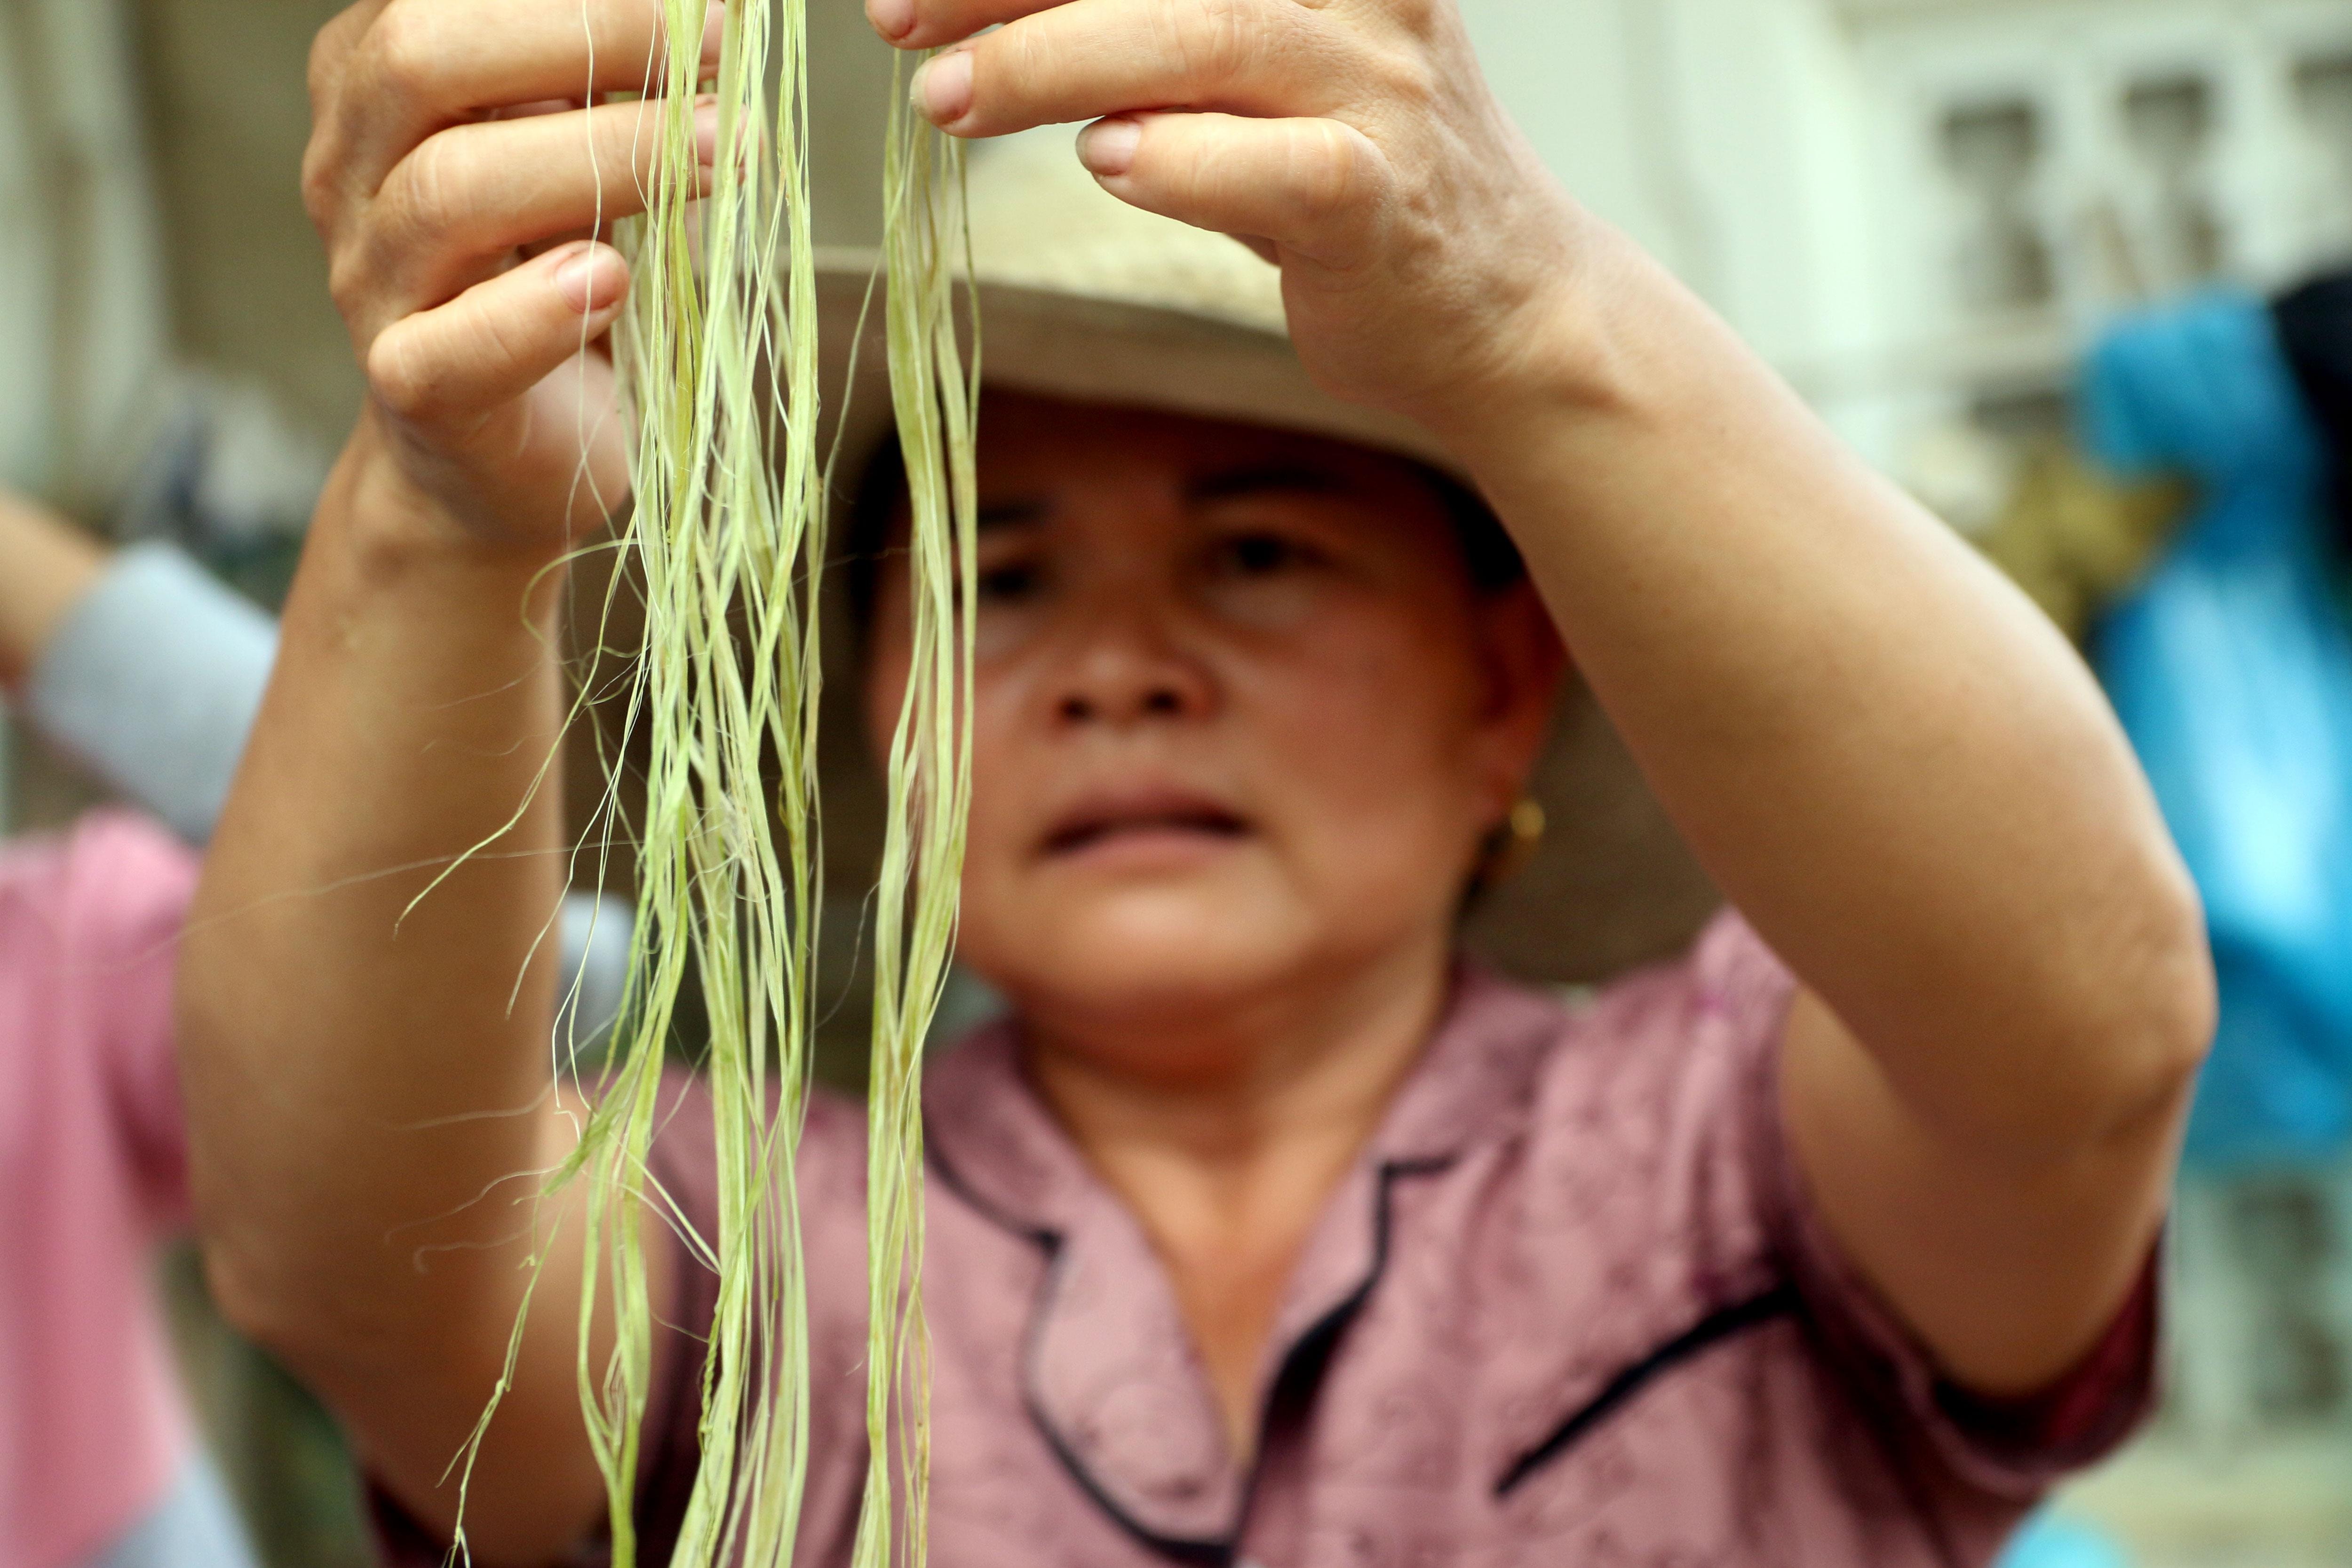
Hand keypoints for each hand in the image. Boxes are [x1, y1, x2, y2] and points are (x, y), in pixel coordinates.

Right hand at [303, 0, 723, 549]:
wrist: (503, 453)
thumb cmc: (554, 279)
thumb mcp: (574, 156)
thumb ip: (601, 83)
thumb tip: (708, 13)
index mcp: (379, 86)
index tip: (698, 3)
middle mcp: (351, 170)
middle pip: (422, 62)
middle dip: (583, 39)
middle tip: (714, 58)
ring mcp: (372, 282)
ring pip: (449, 193)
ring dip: (605, 161)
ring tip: (721, 155)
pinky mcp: (413, 388)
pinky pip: (451, 347)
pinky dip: (537, 310)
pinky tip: (611, 282)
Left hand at [877, 0, 1593, 435]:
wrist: (1502, 306)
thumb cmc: (1342, 175)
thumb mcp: (1247, 69)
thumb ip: (1142, 25)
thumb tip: (974, 12)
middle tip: (897, 20)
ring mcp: (1384, 91)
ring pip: (1207, 35)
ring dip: (1054, 61)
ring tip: (945, 96)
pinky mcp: (1386, 204)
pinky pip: (1277, 167)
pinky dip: (1181, 161)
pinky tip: (1105, 164)